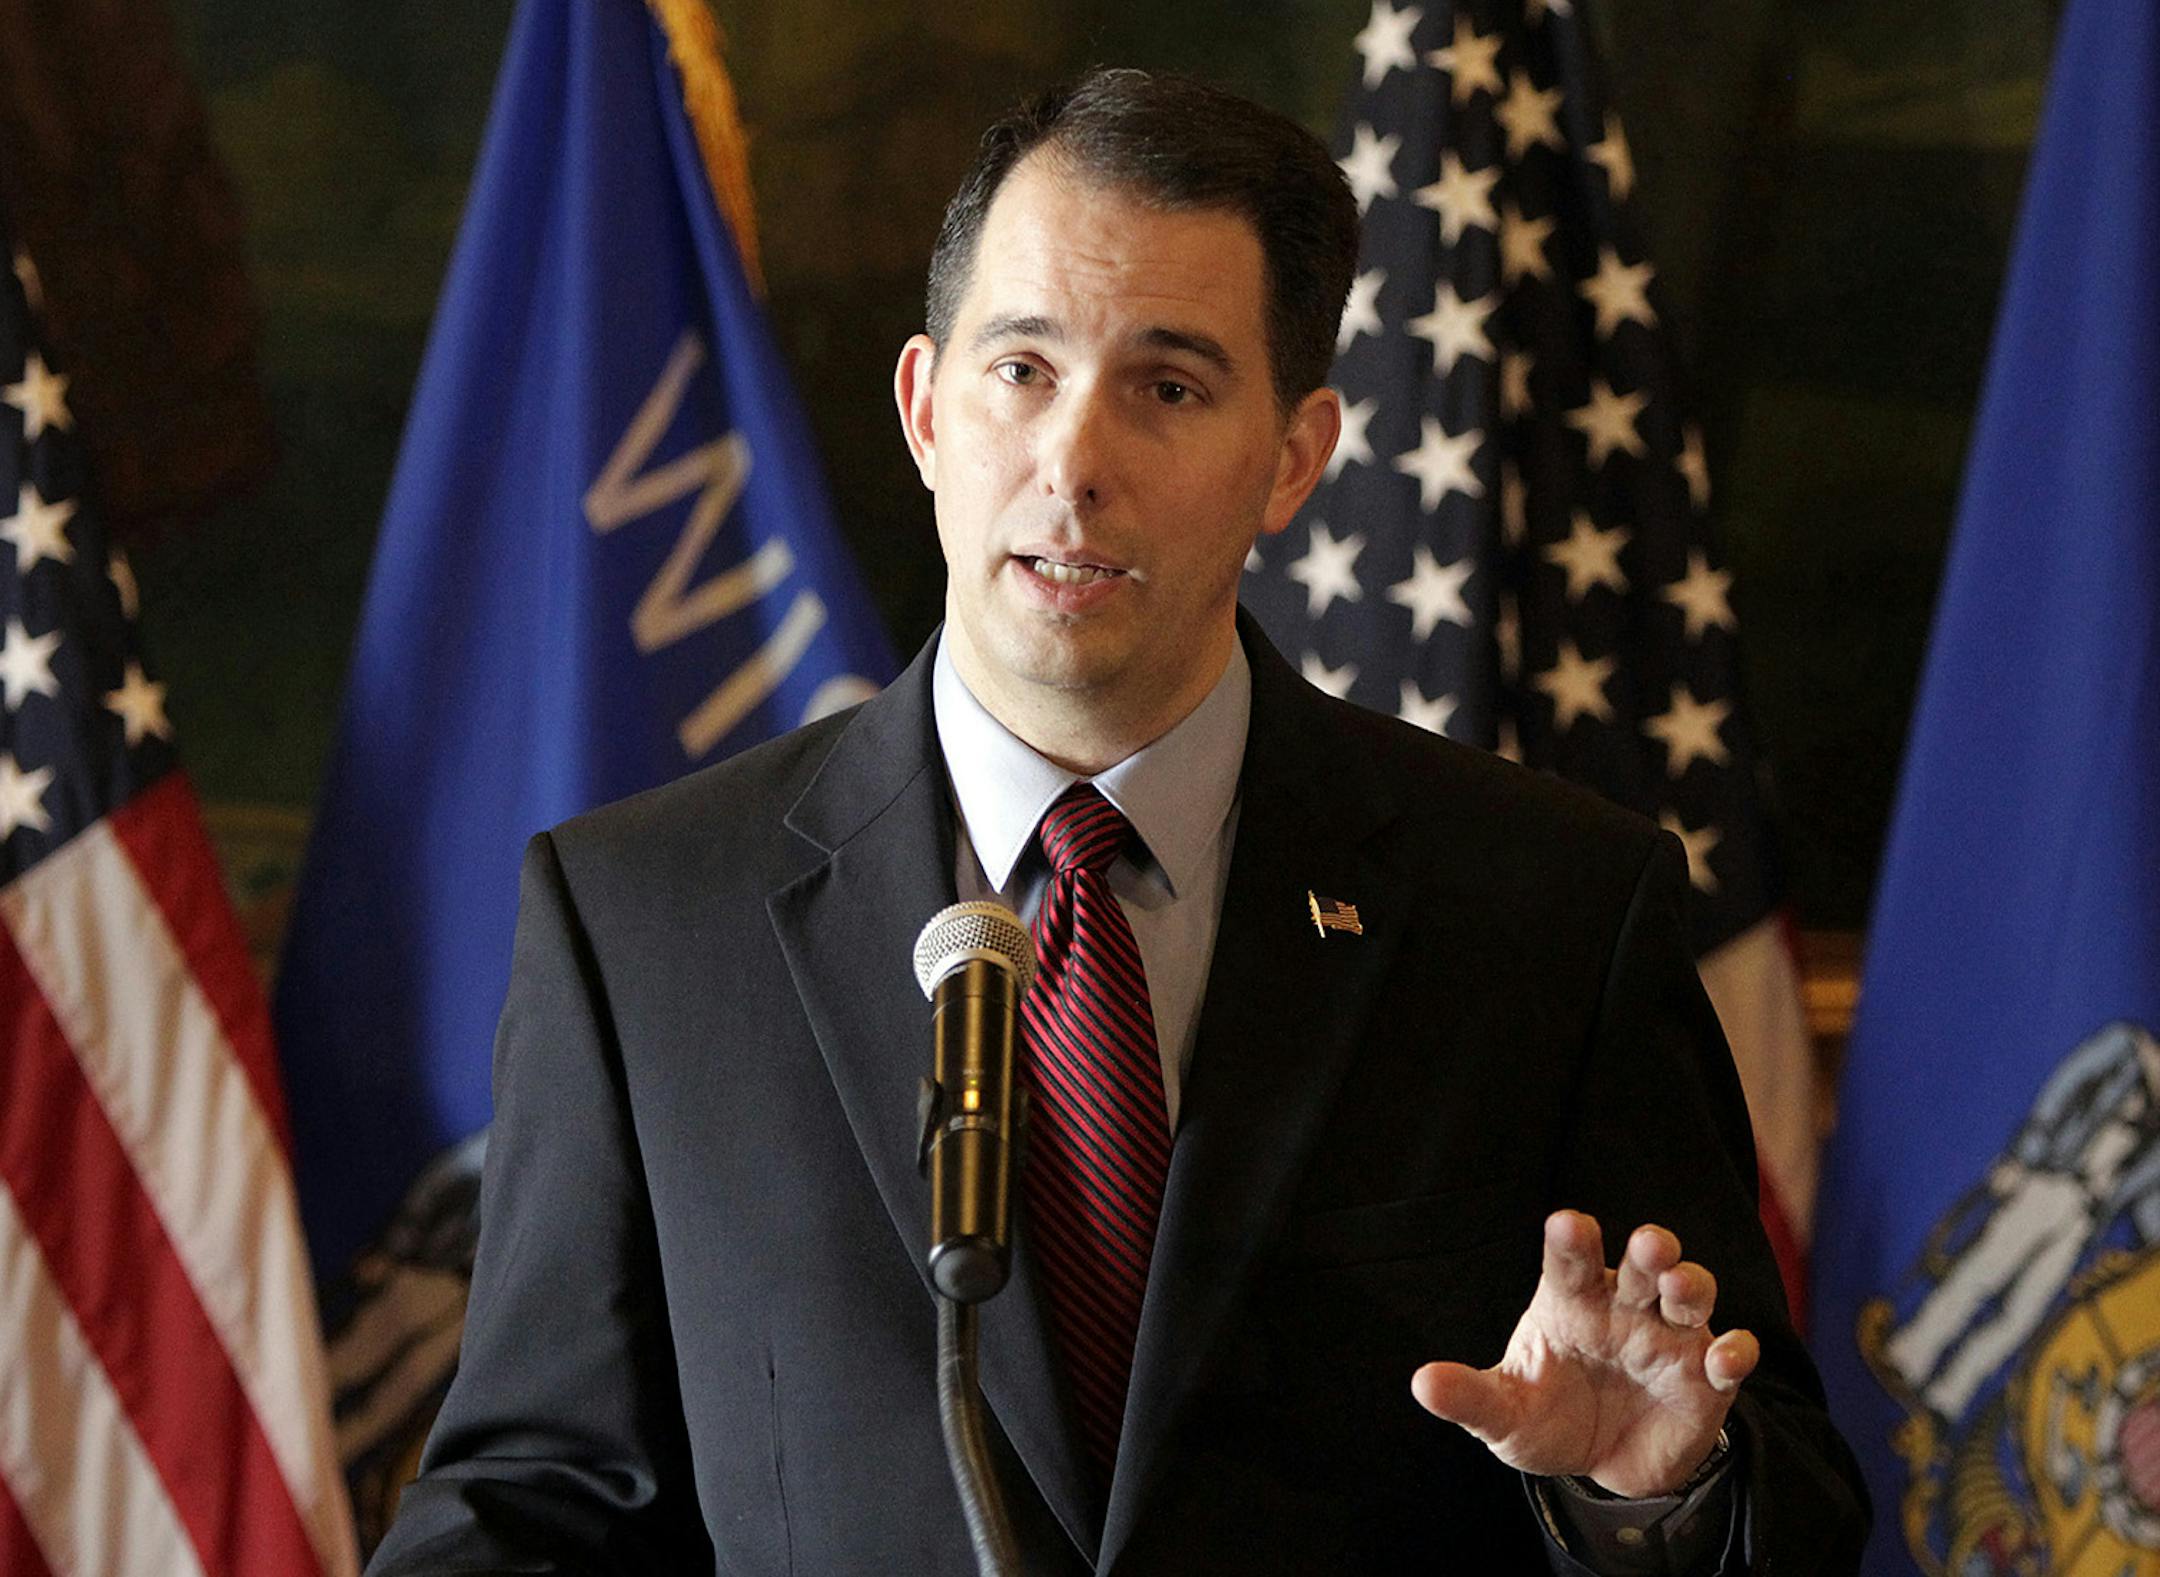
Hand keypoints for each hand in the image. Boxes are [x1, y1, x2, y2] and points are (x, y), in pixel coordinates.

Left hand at [1410, 1210, 1757, 1497]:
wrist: (1602, 1467)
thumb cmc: (1547, 1419)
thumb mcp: (1504, 1415)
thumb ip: (1470, 1396)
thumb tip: (1421, 1383)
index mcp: (1570, 1302)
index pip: (1569, 1260)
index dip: (1571, 1240)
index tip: (1568, 1223)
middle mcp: (1623, 1308)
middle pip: (1640, 1263)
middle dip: (1649, 1248)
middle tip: (1648, 1244)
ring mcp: (1669, 1339)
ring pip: (1690, 1293)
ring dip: (1691, 1285)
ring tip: (1679, 1287)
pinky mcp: (1706, 1378)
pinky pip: (1729, 1355)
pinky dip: (1735, 1352)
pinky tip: (1726, 1357)